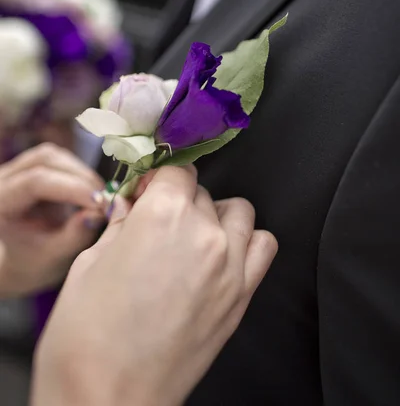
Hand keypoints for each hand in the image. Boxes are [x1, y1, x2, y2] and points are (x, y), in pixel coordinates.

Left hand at [0, 143, 104, 296]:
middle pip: (45, 160)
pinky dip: (80, 174)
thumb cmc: (36, 262)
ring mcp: (16, 169)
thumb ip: (75, 235)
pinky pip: (60, 160)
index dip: (71, 188)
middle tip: (106, 199)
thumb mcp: (55, 257)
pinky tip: (92, 193)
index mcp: (0, 203)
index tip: (100, 203)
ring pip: (55, 155)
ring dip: (82, 173)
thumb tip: (99, 210)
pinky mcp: (32, 165)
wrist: (24, 259)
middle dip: (80, 177)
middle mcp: (3, 179)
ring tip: (100, 198)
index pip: (34, 182)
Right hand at [32, 166, 277, 405]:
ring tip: (190, 237)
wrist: (106, 401)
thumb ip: (120, 224)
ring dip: (214, 215)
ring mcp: (229, 266)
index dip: (159, 179)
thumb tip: (130, 205)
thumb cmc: (87, 338)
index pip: (177, 170)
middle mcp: (203, 233)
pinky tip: (220, 256)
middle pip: (203, 190)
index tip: (148, 192)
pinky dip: (246, 241)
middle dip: (180, 198)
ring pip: (237, 211)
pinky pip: (263, 246)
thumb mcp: (90, 264)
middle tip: (158, 222)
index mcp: (162, 215)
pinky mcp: (241, 297)